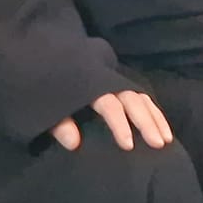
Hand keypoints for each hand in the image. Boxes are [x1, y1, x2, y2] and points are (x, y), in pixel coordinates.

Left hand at [51, 91, 171, 151]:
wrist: (36, 56)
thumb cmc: (39, 87)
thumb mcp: (42, 106)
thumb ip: (58, 122)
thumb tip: (74, 143)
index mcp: (87, 83)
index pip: (109, 103)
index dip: (118, 124)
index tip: (128, 145)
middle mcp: (104, 79)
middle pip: (131, 98)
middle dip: (146, 121)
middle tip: (158, 144)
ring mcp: (112, 79)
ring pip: (140, 96)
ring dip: (155, 117)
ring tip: (166, 139)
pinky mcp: (116, 82)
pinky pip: (141, 95)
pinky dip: (153, 111)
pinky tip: (161, 126)